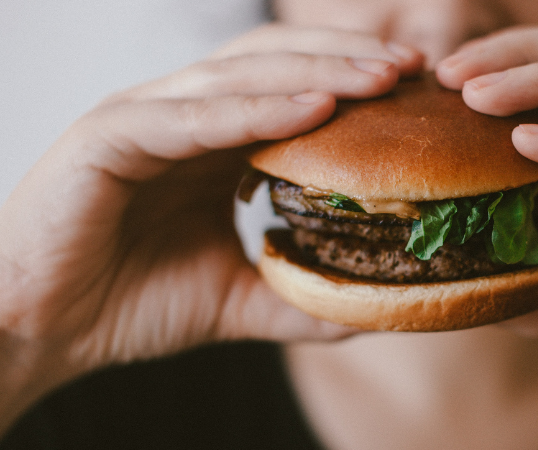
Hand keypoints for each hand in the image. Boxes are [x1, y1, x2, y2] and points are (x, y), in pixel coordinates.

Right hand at [0, 25, 422, 430]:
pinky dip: (257, 109)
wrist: (39, 329)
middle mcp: (181, 115)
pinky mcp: (109, 136)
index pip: (292, 90)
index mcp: (210, 141)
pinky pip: (195, 117)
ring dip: (318, 72)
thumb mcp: (235, 299)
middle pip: (277, 65)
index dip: (354, 84)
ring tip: (382, 77)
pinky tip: (315, 108)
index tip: (417, 92)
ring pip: (242, 77)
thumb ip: (296, 296)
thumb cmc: (128, 303)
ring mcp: (144, 117)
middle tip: (414, 69)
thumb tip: (367, 308)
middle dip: (348, 61)